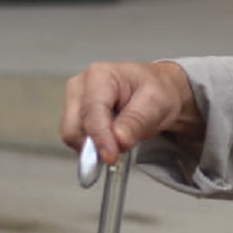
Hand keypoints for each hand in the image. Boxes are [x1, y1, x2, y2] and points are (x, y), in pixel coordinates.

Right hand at [61, 61, 201, 164]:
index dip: (100, 137)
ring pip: (73, 137)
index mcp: (99, 75)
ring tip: (123, 137)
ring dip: (96, 147)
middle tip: (123, 148)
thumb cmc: (158, 91)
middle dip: (96, 144)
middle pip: (74, 128)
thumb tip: (118, 141)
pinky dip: (94, 147)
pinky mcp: (75, 117)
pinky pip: (78, 141)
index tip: (110, 157)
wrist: (159, 91)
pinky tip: (113, 139)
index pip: (92, 112)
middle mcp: (80, 86)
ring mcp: (74, 102)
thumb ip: (136, 122)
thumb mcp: (157, 104)